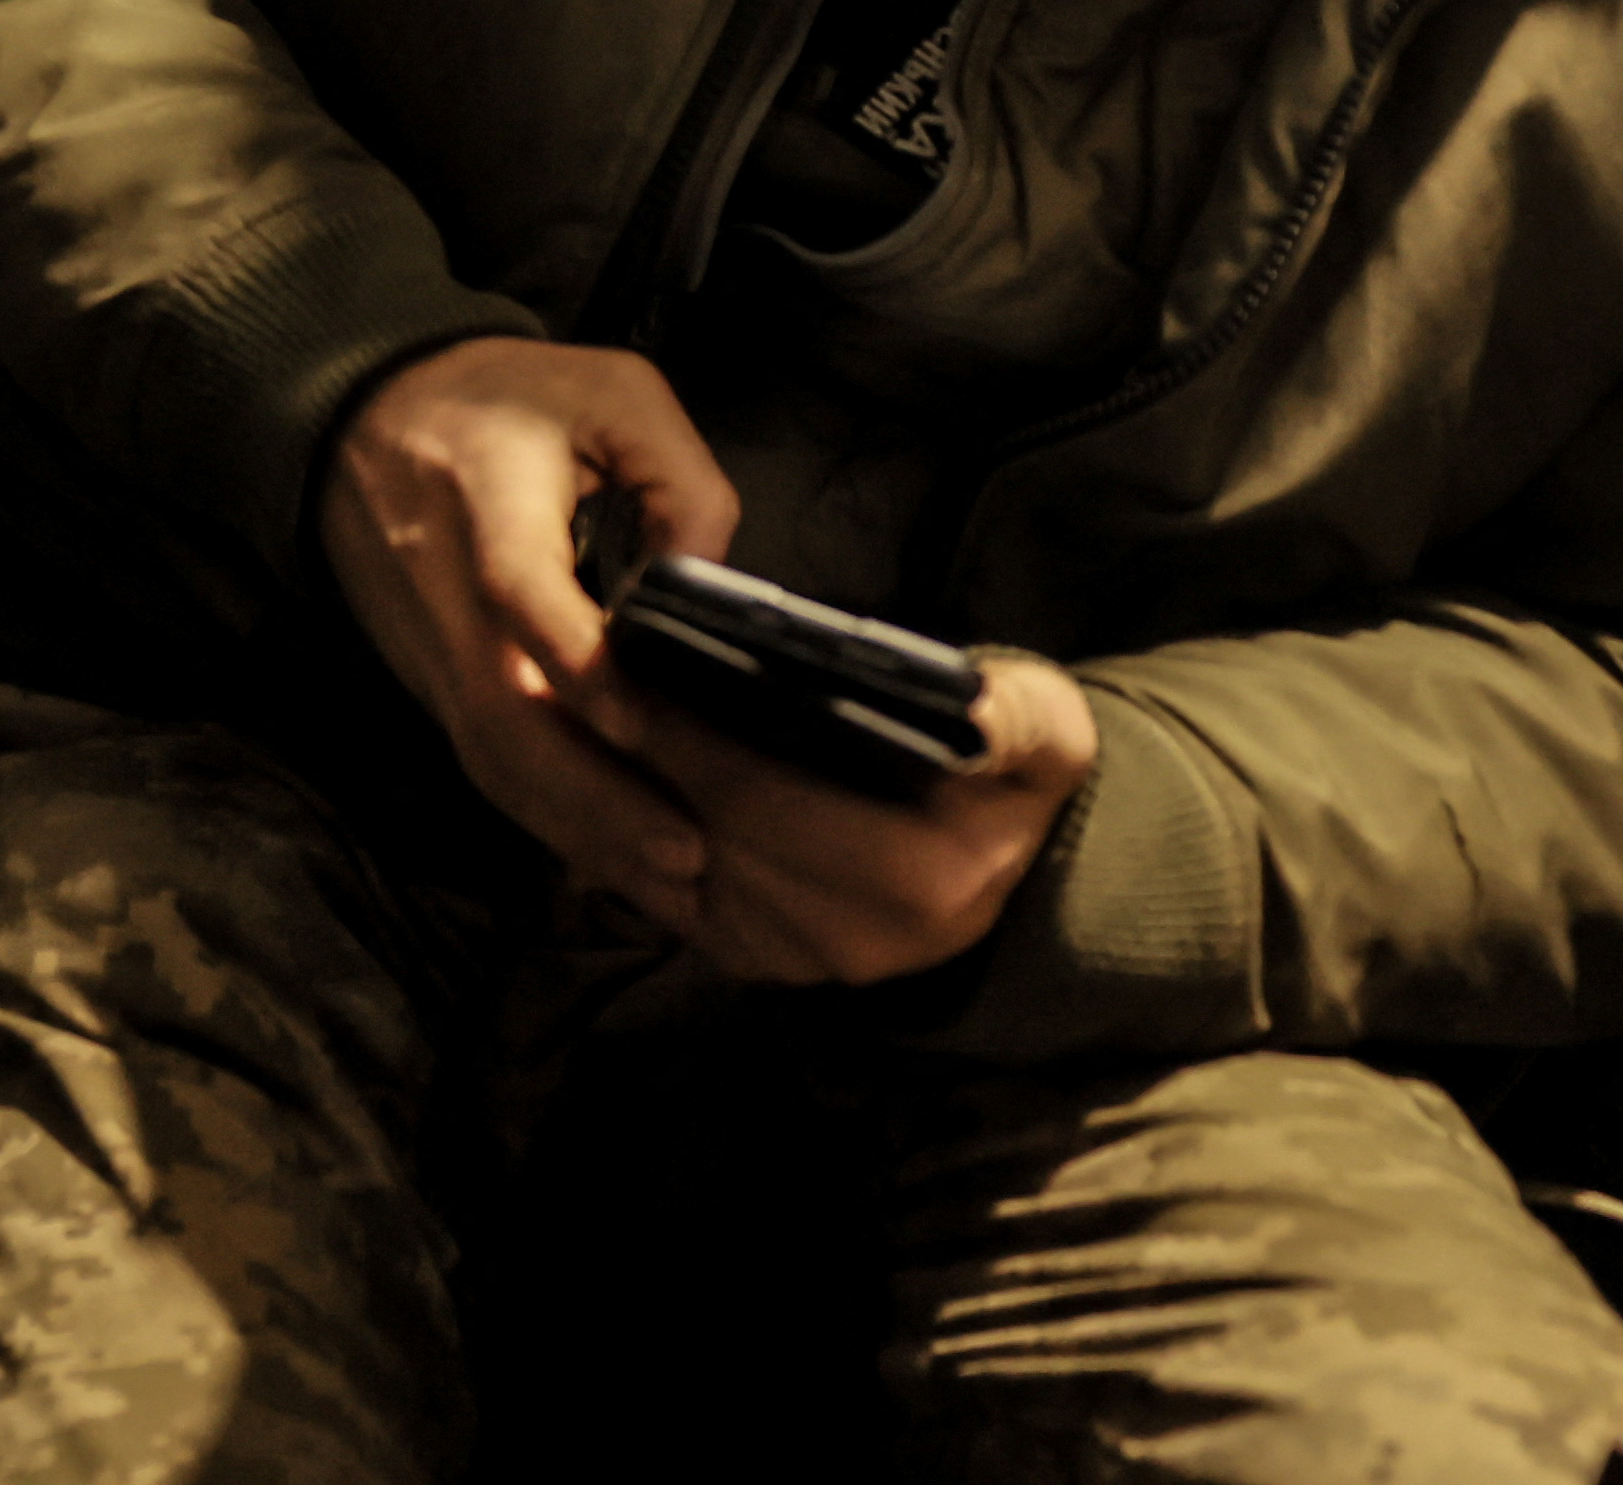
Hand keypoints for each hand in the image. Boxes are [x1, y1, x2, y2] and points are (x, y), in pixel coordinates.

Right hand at [313, 335, 742, 910]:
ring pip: (490, 759)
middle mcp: (447, 592)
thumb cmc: (499, 399)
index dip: (575, 664)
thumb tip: (707, 573)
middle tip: (688, 851)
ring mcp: (431, 649)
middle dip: (593, 795)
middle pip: (503, 714)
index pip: (518, 594)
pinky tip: (616, 866)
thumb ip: (678, 473)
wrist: (356, 415)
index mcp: (487, 500)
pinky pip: (485, 766)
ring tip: (670, 885)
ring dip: (577, 831)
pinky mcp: (430, 683)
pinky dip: (549, 824)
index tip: (643, 723)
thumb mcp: (609, 388)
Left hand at [579, 645, 1098, 984]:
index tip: (623, 658)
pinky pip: (663, 891)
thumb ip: (1019, 716)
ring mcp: (797, 961)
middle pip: (702, 828)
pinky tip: (601, 767)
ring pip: (667, 866)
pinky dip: (626, 831)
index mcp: (918, 879)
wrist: (1008, 865)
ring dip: (615, 791)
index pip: (758, 794)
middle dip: (635, 751)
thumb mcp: (1048, 733)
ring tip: (574, 709)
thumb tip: (977, 713)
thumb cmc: (1011, 777)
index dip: (680, 728)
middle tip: (577, 671)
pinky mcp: (758, 963)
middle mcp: (850, 938)